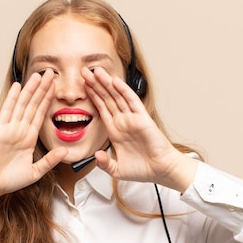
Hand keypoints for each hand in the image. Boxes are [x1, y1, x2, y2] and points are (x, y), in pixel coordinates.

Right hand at [0, 70, 66, 199]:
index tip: (56, 86)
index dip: (48, 99)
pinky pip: (7, 111)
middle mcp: (20, 129)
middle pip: (33, 104)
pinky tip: (17, 86)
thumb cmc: (10, 179)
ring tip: (39, 75)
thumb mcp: (35, 172)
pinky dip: (12, 98)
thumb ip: (50, 161)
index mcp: (29, 137)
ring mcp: (10, 128)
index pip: (41, 113)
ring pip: (22, 104)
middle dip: (42, 88)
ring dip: (30, 89)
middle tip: (51, 73)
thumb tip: (65, 151)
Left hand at [82, 67, 195, 191]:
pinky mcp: (142, 118)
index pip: (101, 108)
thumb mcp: (117, 170)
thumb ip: (105, 164)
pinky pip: (132, 101)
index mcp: (115, 130)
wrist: (160, 171)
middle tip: (83, 71)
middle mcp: (122, 121)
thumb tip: (96, 156)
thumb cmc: (142, 169)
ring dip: (106, 83)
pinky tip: (115, 81)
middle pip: (107, 98)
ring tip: (95, 71)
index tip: (82, 85)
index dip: (92, 96)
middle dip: (95, 85)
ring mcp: (132, 118)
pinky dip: (124, 90)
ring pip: (117, 96)